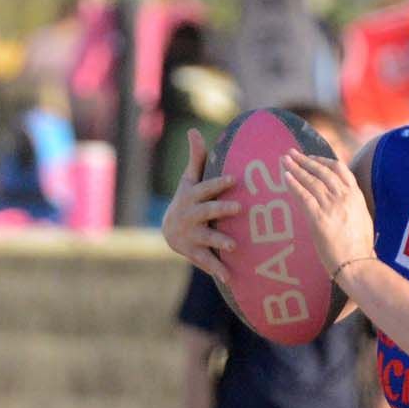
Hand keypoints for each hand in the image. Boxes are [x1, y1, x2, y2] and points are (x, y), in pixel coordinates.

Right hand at [160, 127, 238, 283]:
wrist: (170, 231)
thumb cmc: (188, 200)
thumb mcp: (190, 181)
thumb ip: (196, 158)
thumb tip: (193, 130)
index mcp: (192, 196)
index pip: (205, 188)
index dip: (218, 184)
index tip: (234, 179)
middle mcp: (190, 215)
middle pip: (206, 211)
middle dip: (221, 209)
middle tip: (239, 208)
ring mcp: (191, 235)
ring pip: (206, 238)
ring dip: (219, 241)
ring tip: (234, 245)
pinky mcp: (194, 253)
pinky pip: (206, 261)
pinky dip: (217, 269)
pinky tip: (230, 277)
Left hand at [282, 148, 375, 277]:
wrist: (358, 264)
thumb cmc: (361, 248)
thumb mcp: (362, 220)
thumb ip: (351, 206)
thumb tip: (340, 200)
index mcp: (356, 196)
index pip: (340, 169)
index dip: (323, 161)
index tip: (312, 158)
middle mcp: (344, 197)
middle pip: (322, 171)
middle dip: (305, 161)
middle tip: (291, 154)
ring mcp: (331, 206)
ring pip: (311, 181)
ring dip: (296, 168)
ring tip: (284, 160)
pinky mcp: (318, 218)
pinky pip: (304, 196)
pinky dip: (294, 184)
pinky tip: (285, 176)